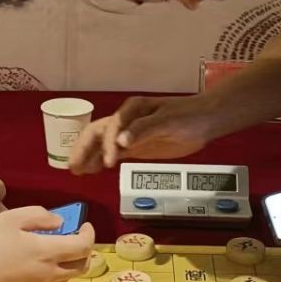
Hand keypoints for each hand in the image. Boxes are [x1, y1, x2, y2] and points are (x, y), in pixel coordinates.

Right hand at [0, 206, 94, 281]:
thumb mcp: (10, 219)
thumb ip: (39, 216)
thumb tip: (58, 223)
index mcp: (47, 253)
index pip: (83, 246)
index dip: (89, 234)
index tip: (85, 225)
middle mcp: (49, 275)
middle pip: (82, 266)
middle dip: (84, 251)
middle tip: (74, 238)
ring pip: (65, 277)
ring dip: (66, 263)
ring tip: (50, 249)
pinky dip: (50, 274)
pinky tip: (31, 265)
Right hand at [69, 95, 215, 173]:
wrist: (207, 120)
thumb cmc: (188, 116)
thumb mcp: (168, 120)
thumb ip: (144, 130)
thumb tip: (120, 142)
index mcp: (132, 110)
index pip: (110, 127)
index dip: (106, 145)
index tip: (109, 163)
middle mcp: (126, 121)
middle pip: (98, 134)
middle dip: (84, 149)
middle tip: (73, 168)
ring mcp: (130, 134)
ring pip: (102, 144)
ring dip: (89, 156)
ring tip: (76, 171)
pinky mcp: (137, 146)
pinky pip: (114, 153)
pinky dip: (101, 160)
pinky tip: (92, 170)